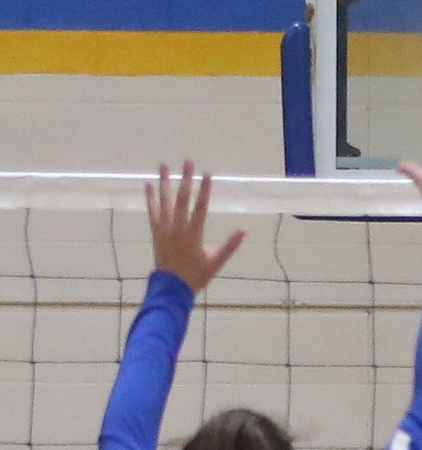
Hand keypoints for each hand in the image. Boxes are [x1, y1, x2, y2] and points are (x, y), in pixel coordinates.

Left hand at [146, 162, 244, 292]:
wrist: (171, 288)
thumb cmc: (196, 276)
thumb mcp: (216, 262)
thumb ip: (230, 245)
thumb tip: (244, 229)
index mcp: (194, 234)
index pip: (200, 207)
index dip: (204, 190)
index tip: (207, 174)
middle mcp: (178, 227)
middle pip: (182, 198)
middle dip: (186, 178)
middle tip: (188, 160)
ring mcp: (165, 228)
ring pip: (165, 201)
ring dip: (165, 182)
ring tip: (164, 164)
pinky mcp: (156, 231)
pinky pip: (152, 211)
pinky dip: (150, 198)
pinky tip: (148, 184)